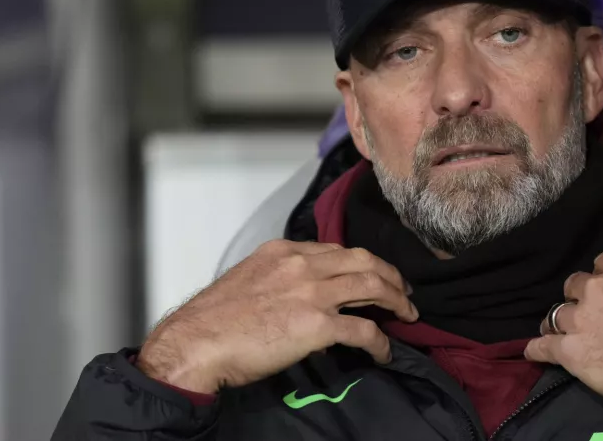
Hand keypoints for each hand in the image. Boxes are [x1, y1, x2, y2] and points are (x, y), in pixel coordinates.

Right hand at [137, 240, 416, 393]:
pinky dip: (381, 342)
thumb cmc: (212, 319)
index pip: (337, 250)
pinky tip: (385, 351)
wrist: (195, 343)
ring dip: (396, 300)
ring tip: (407, 314)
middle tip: (404, 291)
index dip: (362, 263)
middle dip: (390, 275)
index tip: (374, 274)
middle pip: (364, 261)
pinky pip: (363, 331)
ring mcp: (312, 293)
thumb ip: (279, 279)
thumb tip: (299, 298)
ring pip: (372, 287)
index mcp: (285, 251)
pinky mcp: (317, 325)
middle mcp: (302, 264)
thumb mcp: (248, 280)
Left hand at [524, 251, 602, 399]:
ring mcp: (578, 318)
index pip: (602, 262)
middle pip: (574, 286)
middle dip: (579, 299)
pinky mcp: (567, 350)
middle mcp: (595, 287)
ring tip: (558, 333)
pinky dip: (538, 349)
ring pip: (556, 315)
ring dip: (558, 324)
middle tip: (588, 315)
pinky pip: (543, 347)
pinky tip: (533, 352)